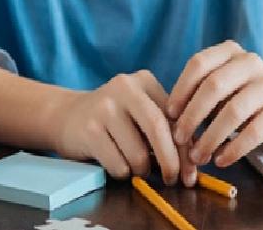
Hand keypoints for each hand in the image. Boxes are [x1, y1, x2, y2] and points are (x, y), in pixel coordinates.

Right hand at [54, 70, 193, 184]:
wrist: (66, 116)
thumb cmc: (115, 121)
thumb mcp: (141, 113)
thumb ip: (167, 128)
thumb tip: (196, 159)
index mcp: (144, 81)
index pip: (175, 119)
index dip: (186, 150)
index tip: (192, 173)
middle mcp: (124, 87)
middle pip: (159, 130)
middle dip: (170, 162)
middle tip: (172, 180)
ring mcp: (103, 107)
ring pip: (138, 154)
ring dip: (141, 171)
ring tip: (134, 166)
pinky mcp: (88, 129)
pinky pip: (118, 165)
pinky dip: (122, 172)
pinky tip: (114, 161)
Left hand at [166, 40, 262, 167]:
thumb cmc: (242, 96)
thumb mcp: (221, 86)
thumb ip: (198, 93)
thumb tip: (168, 118)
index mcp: (230, 52)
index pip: (199, 64)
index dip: (180, 89)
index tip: (168, 113)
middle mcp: (251, 63)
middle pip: (214, 86)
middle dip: (192, 115)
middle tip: (179, 138)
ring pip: (233, 112)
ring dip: (210, 137)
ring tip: (197, 156)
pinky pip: (252, 133)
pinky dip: (233, 149)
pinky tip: (220, 160)